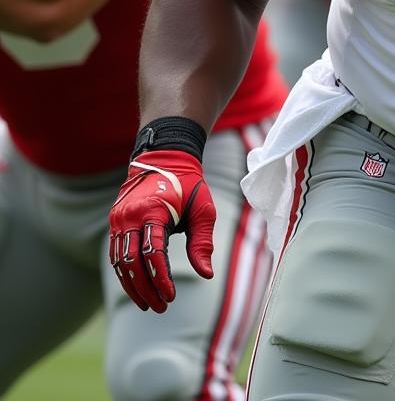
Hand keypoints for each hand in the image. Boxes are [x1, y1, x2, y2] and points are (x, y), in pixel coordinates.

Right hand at [108, 149, 215, 311]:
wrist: (166, 158)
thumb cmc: (189, 185)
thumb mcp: (203, 209)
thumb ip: (202, 241)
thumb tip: (206, 274)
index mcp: (153, 211)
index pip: (153, 254)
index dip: (161, 279)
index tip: (170, 296)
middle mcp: (130, 216)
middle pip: (131, 263)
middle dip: (145, 289)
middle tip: (160, 308)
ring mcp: (119, 219)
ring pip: (119, 262)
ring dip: (132, 286)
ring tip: (148, 304)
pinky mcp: (115, 222)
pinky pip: (116, 253)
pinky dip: (125, 273)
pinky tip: (137, 287)